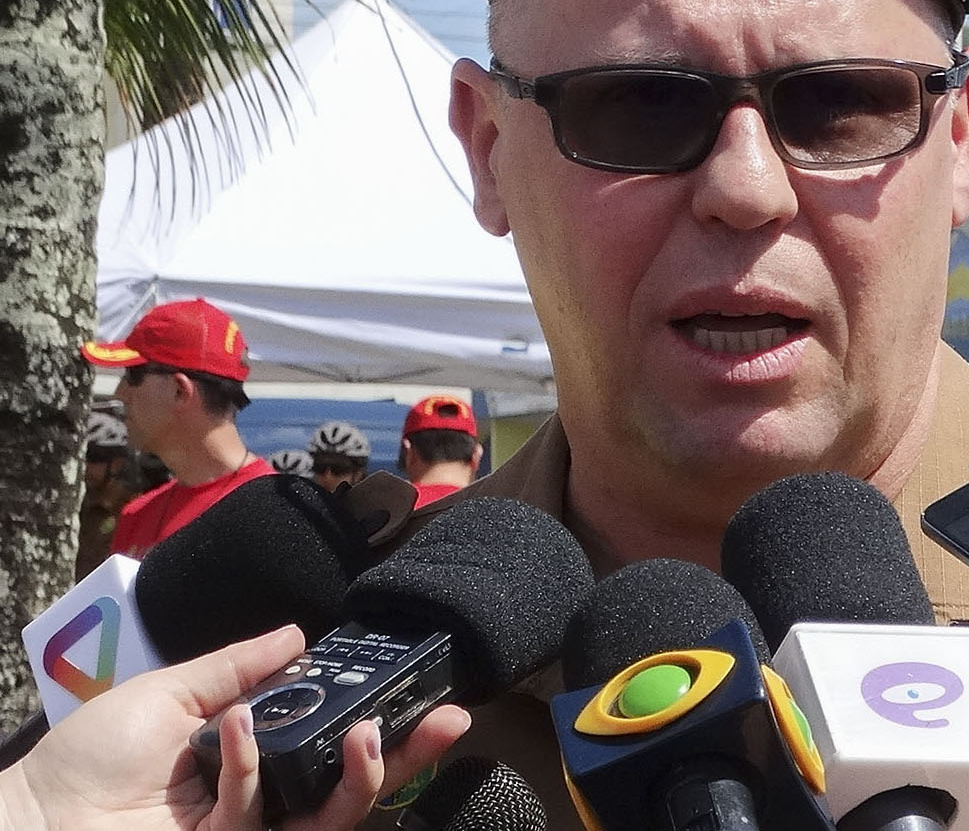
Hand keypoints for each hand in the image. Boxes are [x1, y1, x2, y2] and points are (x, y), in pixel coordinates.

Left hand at [0, 625, 469, 830]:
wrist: (33, 818)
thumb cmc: (90, 757)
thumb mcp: (172, 692)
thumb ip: (239, 668)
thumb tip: (299, 633)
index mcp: (255, 761)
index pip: (333, 744)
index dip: (384, 722)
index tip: (423, 690)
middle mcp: (263, 802)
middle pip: (353, 788)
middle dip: (408, 757)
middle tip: (449, 720)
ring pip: (331, 816)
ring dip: (364, 775)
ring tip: (371, 731)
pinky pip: (257, 812)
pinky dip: (250, 764)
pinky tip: (233, 727)